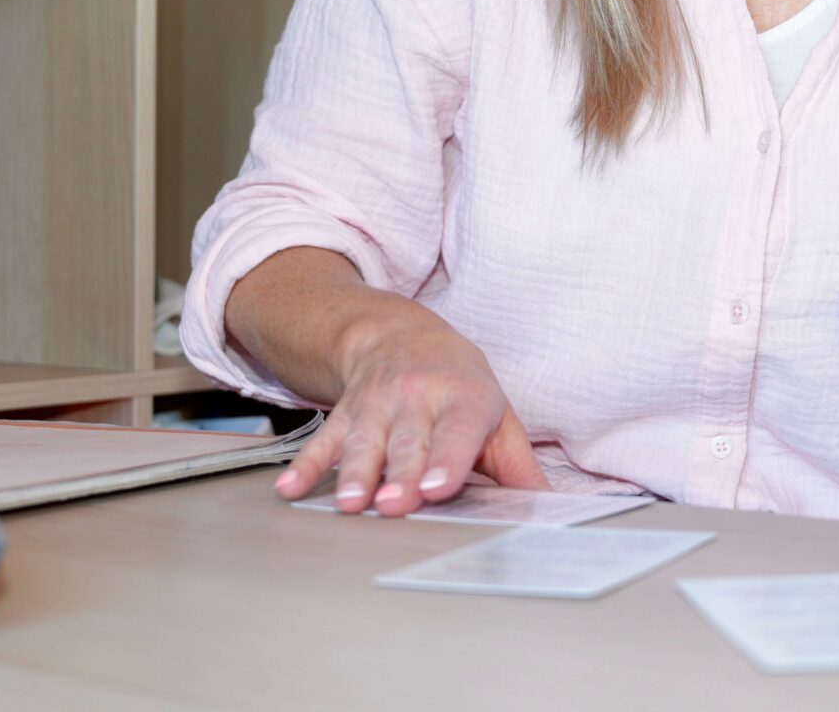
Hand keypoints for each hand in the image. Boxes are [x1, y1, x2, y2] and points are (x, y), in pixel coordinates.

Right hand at [271, 305, 548, 515]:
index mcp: (462, 400)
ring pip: (364, 442)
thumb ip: (517, 465)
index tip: (438, 488)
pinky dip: (305, 466)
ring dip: (355, 473)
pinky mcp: (344, 414)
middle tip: (394, 505)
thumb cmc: (457, 383)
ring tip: (351, 503)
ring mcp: (375, 406)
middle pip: (407, 443)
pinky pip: (322, 442)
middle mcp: (417, 399)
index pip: (456, 433)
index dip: (447, 462)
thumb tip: (547, 506)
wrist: (398, 333)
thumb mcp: (497, 414)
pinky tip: (291, 489)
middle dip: (400, 475)